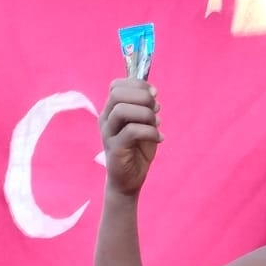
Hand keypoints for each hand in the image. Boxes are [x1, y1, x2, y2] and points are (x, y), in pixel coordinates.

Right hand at [99, 77, 161, 196]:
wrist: (129, 180)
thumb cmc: (137, 151)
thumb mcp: (143, 124)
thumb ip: (145, 108)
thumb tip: (153, 94)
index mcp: (111, 111)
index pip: (116, 86)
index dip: (137, 84)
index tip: (154, 93)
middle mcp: (106, 120)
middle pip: (117, 94)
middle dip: (142, 96)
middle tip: (156, 109)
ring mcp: (108, 134)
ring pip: (122, 110)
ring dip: (145, 114)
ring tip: (157, 124)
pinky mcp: (115, 148)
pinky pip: (132, 131)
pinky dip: (150, 132)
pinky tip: (159, 138)